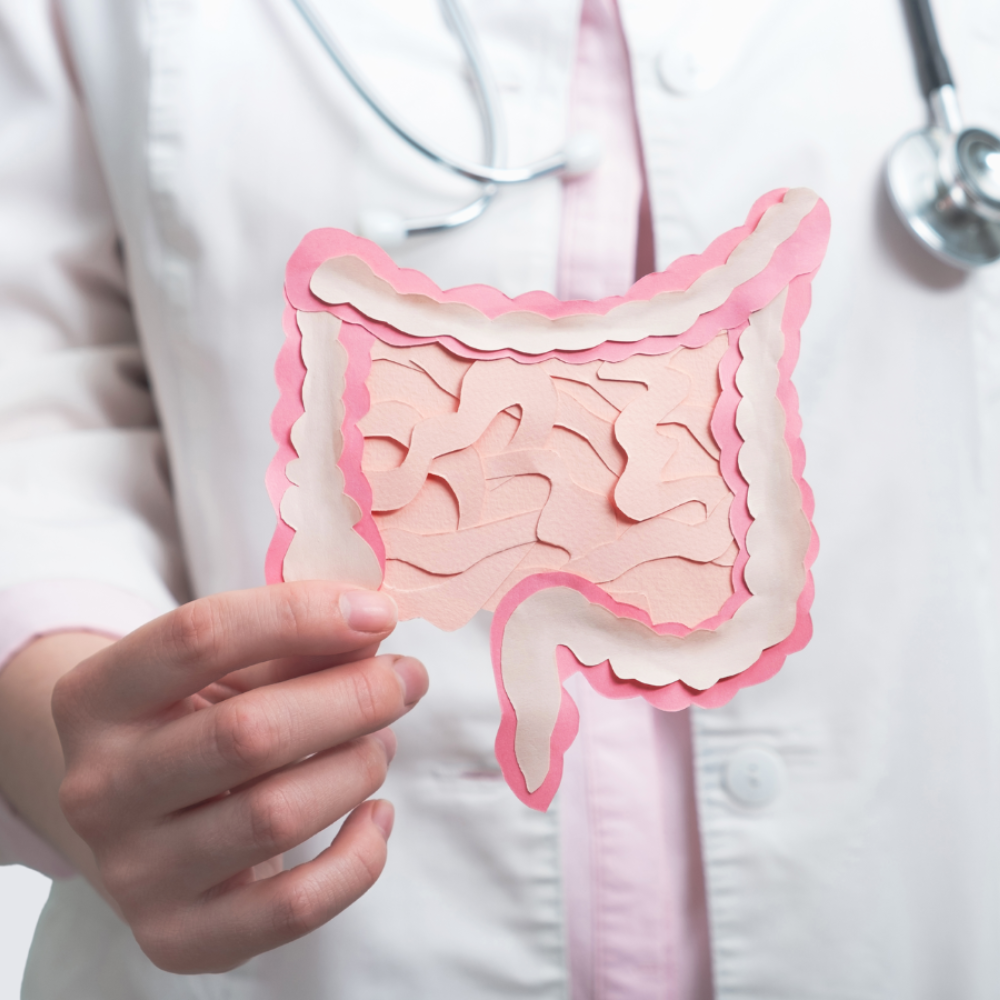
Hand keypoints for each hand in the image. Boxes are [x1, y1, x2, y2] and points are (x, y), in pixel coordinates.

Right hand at [50, 581, 427, 972]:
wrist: (142, 825)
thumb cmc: (200, 724)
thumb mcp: (229, 670)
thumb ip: (298, 644)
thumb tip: (375, 627)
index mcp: (95, 698)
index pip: (199, 637)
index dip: (301, 615)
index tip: (378, 613)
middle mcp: (98, 788)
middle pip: (247, 733)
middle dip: (353, 698)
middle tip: (407, 679)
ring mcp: (132, 873)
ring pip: (275, 816)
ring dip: (357, 768)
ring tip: (381, 744)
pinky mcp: (178, 938)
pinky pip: (293, 908)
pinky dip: (359, 858)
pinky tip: (376, 814)